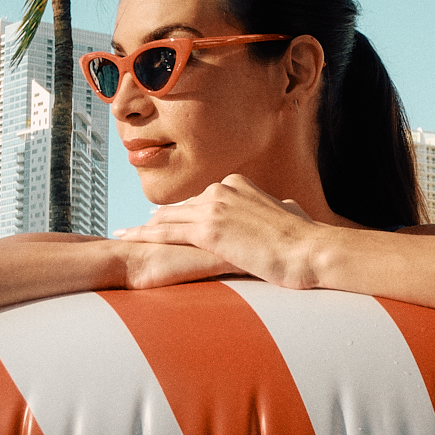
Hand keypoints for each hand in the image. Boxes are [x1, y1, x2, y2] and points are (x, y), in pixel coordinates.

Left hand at [114, 175, 327, 288]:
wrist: (310, 249)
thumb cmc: (306, 238)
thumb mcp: (290, 214)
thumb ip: (279, 208)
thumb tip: (285, 207)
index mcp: (237, 185)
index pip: (201, 199)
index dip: (183, 212)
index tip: (167, 218)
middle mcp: (222, 190)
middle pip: (180, 207)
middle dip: (157, 219)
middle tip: (134, 228)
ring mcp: (214, 208)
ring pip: (168, 218)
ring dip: (142, 228)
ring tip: (123, 234)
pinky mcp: (209, 230)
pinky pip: (167, 233)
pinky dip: (144, 236)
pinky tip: (128, 241)